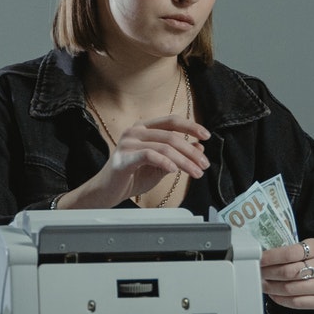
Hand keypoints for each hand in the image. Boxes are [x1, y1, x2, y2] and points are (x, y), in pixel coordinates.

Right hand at [61, 114, 210, 208]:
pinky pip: (149, 156)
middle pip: (171, 136)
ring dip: (184, 161)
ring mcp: (127, 143)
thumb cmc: (131, 177)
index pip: (171, 121)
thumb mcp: (160, 164)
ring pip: (164, 147)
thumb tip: (199, 147)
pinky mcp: (123, 158)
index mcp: (143, 128)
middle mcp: (135, 131)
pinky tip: (174, 170)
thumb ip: (176, 154)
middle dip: (191, 152)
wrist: (107, 192)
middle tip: (204, 164)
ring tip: (195, 172)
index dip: (190, 126)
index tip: (206, 135)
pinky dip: (165, 162)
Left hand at [260, 238, 313, 311]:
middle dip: (268, 273)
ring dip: (271, 287)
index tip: (259, 259)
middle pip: (288, 272)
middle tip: (258, 273)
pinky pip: (295, 302)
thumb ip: (287, 252)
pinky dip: (280, 299)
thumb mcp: (305, 249)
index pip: (289, 253)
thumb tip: (260, 257)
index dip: (270, 257)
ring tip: (263, 284)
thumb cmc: (313, 262)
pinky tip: (274, 294)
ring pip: (289, 289)